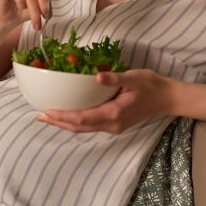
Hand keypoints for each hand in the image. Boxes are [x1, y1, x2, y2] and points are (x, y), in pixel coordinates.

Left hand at [36, 69, 172, 133]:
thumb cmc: (150, 85)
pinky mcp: (114, 124)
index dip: (64, 116)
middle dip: (59, 122)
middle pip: (79, 127)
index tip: (48, 110)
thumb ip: (115, 78)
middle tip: (39, 116)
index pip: (83, 118)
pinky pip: (90, 125)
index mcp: (114, 114)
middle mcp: (112, 124)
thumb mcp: (133, 77)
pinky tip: (67, 116)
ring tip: (48, 117)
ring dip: (65, 123)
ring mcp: (113, 127)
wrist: (166, 97)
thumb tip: (97, 76)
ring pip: (84, 128)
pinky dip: (75, 122)